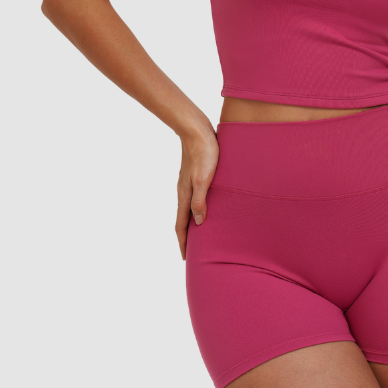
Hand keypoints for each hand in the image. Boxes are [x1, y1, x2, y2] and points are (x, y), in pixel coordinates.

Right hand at [175, 127, 219, 260]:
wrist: (196, 129)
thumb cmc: (204, 153)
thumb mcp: (204, 179)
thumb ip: (200, 201)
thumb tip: (198, 223)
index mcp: (185, 194)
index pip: (181, 225)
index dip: (183, 242)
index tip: (185, 258)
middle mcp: (184, 191)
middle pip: (183, 219)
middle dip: (186, 237)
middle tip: (192, 252)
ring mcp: (189, 183)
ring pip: (189, 209)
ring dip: (191, 224)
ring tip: (199, 235)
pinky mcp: (196, 175)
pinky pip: (195, 199)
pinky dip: (197, 210)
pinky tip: (206, 208)